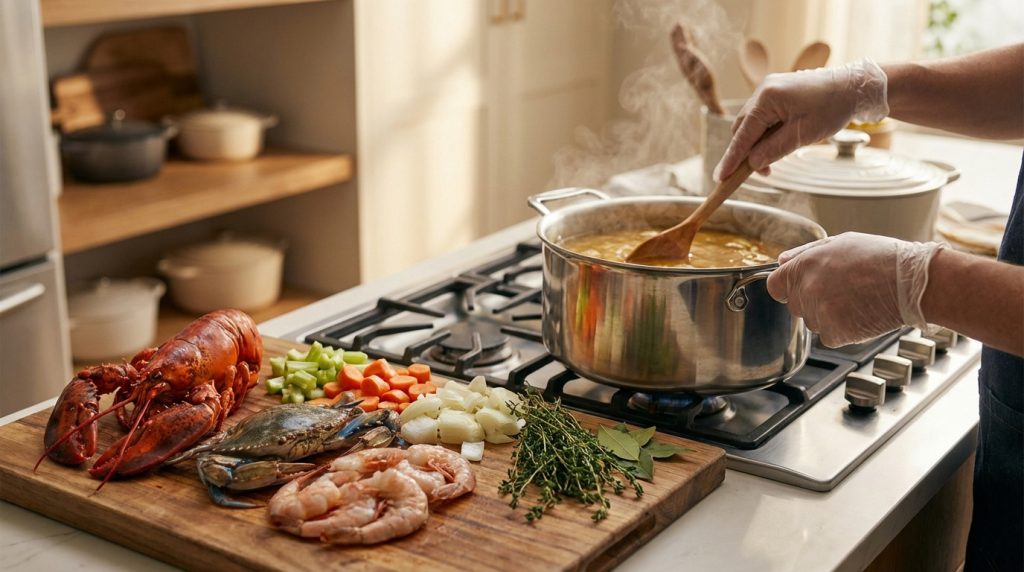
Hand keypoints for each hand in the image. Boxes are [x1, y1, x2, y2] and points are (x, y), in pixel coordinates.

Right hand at [714, 59, 888, 181]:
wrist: (853, 87)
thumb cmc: (832, 107)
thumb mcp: (802, 135)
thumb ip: (774, 150)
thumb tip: (753, 163)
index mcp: (767, 98)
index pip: (743, 134)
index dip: (731, 158)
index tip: (720, 178)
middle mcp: (762, 91)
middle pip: (742, 128)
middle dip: (745, 152)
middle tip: (755, 174)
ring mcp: (768, 90)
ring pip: (751, 124)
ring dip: (756, 145)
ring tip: (770, 163)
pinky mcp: (777, 93)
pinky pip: (762, 118)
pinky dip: (764, 134)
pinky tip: (775, 146)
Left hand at [766, 232, 944, 347]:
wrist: (912, 283)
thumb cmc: (881, 259)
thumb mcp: (840, 243)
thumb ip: (805, 253)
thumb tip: (782, 261)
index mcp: (803, 266)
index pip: (774, 286)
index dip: (787, 287)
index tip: (799, 288)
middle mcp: (806, 290)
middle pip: (795, 305)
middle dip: (811, 300)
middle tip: (841, 291)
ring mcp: (819, 314)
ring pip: (813, 322)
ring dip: (827, 315)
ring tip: (855, 300)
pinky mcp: (835, 333)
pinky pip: (829, 336)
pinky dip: (842, 330)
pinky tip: (860, 314)